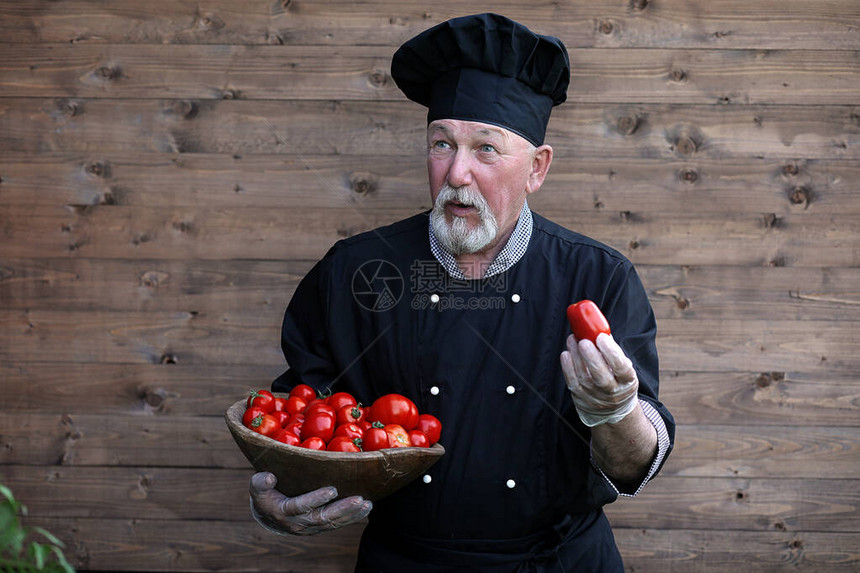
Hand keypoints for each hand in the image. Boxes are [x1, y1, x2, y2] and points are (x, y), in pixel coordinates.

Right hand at [249, 472, 371, 535]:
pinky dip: (352, 518)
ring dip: (351, 515)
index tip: (332, 489)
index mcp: (283, 511)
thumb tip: (270, 477)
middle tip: (358, 499)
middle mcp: (298, 523)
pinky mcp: (319, 527)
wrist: (268, 516)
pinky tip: (366, 509)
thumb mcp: (257, 488)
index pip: (301, 506)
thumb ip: (260, 482)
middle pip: (322, 518)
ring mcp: (310, 527)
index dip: (316, 499)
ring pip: (332, 523)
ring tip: (367, 504)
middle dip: (341, 509)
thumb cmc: (264, 496)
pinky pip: (336, 524)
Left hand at [560, 332, 637, 426]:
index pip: (621, 367)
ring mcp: (595, 397)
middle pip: (601, 376)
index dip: (611, 352)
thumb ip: (613, 352)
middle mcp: (612, 392)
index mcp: (627, 381)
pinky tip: (566, 354)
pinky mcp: (581, 398)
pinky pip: (572, 383)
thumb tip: (599, 331)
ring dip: (576, 357)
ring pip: (584, 377)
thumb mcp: (623, 369)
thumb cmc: (617, 380)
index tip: (602, 337)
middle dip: (591, 356)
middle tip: (583, 341)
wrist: (611, 410)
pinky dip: (568, 368)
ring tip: (572, 340)